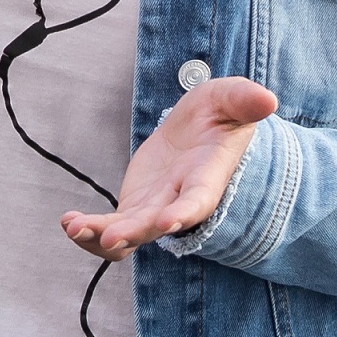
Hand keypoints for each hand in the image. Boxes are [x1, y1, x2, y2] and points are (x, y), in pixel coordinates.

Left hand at [63, 78, 278, 257]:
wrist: (202, 128)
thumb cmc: (221, 114)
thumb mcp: (230, 99)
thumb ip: (244, 100)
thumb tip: (268, 99)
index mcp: (207, 178)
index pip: (198, 200)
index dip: (185, 212)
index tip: (168, 221)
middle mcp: (180, 201)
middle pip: (157, 224)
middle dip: (135, 231)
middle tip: (111, 236)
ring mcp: (155, 208)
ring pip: (129, 234)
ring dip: (102, 237)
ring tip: (74, 227)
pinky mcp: (134, 207)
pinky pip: (111, 228)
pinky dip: (90, 229)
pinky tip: (68, 222)